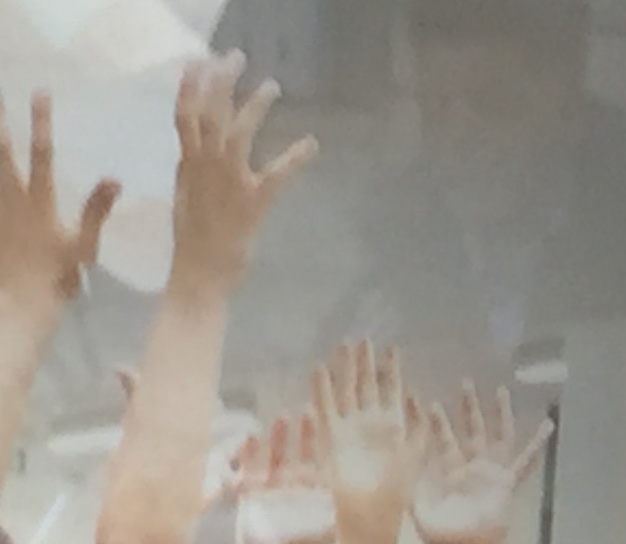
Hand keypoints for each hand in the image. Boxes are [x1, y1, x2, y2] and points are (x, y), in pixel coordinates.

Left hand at [0, 92, 118, 319]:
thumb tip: (114, 178)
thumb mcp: (83, 247)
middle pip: (1, 150)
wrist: (18, 304)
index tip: (40, 92)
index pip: (42, 153)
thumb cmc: (54, 279)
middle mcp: (11, 197)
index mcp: (39, 201)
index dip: (41, 122)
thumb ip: (95, 210)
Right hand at [166, 53, 315, 299]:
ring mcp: (228, 184)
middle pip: (208, 113)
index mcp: (187, 166)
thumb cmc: (194, 241)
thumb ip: (191, 170)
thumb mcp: (186, 197)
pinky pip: (276, 176)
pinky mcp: (252, 204)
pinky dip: (295, 158)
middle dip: (220, 81)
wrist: (198, 276)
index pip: (184, 115)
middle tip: (234, 56)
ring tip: (272, 86)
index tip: (196, 60)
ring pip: (238, 134)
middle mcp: (204, 168)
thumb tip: (194, 148)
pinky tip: (312, 143)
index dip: (190, 85)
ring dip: (255, 107)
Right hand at [229, 411, 335, 543]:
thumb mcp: (327, 530)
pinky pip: (249, 467)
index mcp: (315, 493)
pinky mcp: (251, 490)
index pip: (323, 463)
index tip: (337, 430)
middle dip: (304, 434)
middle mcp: (296, 485)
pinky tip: (251, 438)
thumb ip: (341, 515)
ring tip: (282, 417)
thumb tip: (368, 507)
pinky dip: (249, 453)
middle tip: (309, 413)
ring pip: (277, 455)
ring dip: (280, 438)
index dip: (328, 447)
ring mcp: (272, 485)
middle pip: (300, 453)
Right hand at [313, 341, 412, 538]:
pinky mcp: (331, 439)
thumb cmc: (397, 493)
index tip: (392, 349)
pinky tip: (320, 370)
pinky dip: (322, 391)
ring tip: (342, 346)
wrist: (372, 518)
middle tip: (363, 338)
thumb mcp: (417, 457)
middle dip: (364, 363)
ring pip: (344, 392)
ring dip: (343, 370)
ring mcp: (348, 430)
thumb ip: (421, 429)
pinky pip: (325, 410)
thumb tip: (421, 399)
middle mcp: (368, 425)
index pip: (391, 392)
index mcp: (392, 428)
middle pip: (365, 386)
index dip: (391, 371)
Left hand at [409, 383, 548, 543]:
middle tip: (464, 381)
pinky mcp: (506, 485)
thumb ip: (405, 481)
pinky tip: (547, 426)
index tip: (417, 394)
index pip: (436, 436)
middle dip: (466, 407)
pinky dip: (536, 445)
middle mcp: (469, 470)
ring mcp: (489, 476)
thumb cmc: (440, 541)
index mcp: (445, 472)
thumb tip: (388, 459)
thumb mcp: (413, 506)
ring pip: (495, 437)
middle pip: (469, 430)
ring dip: (496, 415)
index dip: (427, 417)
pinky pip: (524, 461)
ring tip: (499, 391)